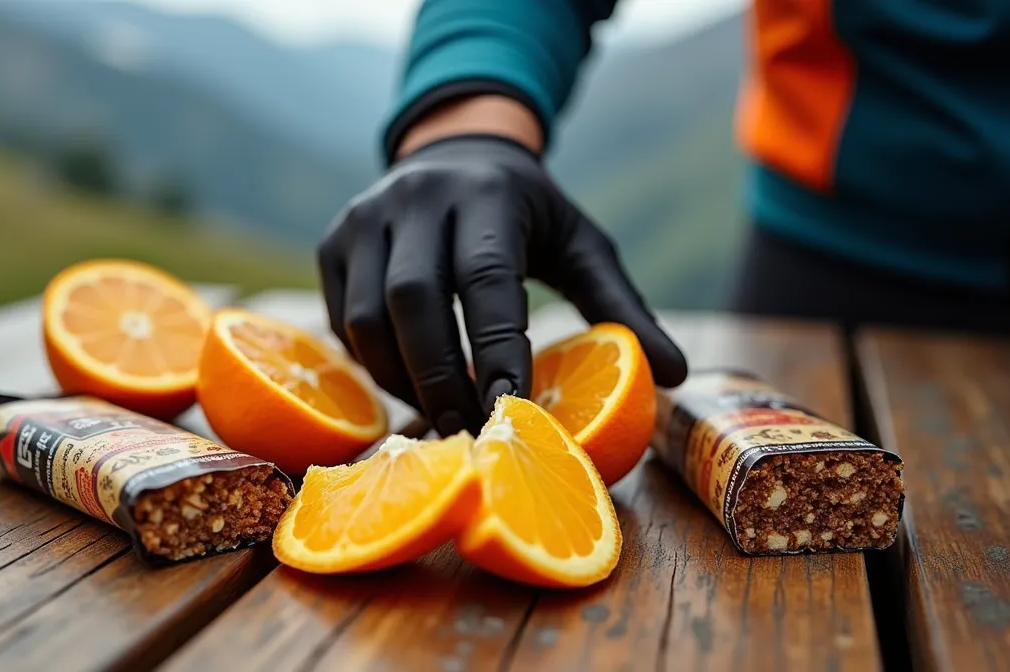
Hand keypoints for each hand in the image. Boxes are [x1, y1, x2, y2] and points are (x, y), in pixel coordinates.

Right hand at [318, 134, 687, 436]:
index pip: (486, 279)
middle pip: (412, 299)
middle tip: (467, 432)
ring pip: (366, 316)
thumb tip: (677, 374)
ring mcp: (364, 216)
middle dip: (438, 376)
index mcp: (488, 195)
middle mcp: (417, 197)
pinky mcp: (333, 240)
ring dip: (400, 379)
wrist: (456, 153)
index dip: (495, 349)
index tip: (509, 410)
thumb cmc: (529, 216)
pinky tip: (409, 385)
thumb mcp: (582, 245)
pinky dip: (373, 364)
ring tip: (439, 415)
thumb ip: (622, 305)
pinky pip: (343, 319)